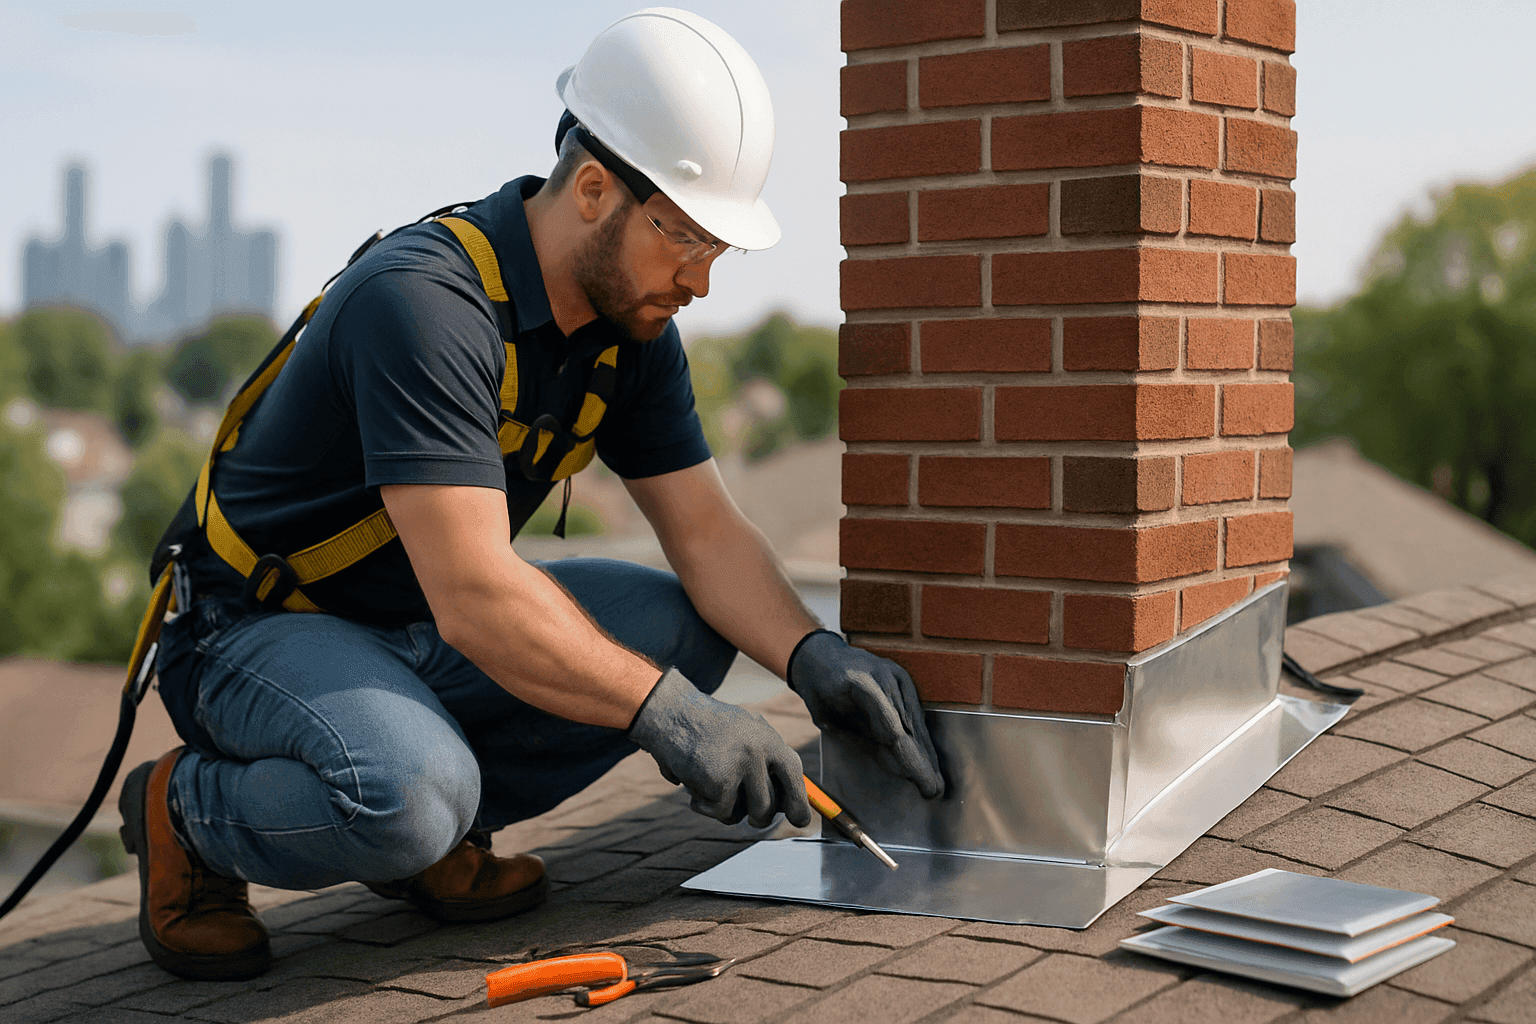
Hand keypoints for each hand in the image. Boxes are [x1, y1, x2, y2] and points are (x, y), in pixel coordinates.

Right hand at [627, 668, 811, 828]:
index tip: (799, 820)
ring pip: (751, 813)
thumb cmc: (705, 728)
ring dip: (731, 812)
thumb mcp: (743, 735)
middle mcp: (761, 751)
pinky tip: (694, 783)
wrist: (671, 715)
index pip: (795, 774)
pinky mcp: (721, 781)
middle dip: (761, 818)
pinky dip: (705, 805)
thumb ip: (764, 760)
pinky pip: (722, 812)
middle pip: (773, 804)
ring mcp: (742, 766)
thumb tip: (785, 803)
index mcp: (769, 738)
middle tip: (752, 819)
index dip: (799, 802)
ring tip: (713, 790)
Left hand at [787, 630, 943, 797]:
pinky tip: (929, 757)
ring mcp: (895, 674)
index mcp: (858, 684)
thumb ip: (859, 737)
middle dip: (922, 760)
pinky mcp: (903, 677)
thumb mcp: (827, 718)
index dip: (908, 756)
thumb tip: (893, 763)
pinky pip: (914, 711)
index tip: (919, 779)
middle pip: (909, 726)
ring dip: (926, 751)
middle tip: (934, 790)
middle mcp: (882, 676)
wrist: (819, 654)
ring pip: (915, 721)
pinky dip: (921, 736)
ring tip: (936, 780)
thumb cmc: (818, 690)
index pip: (891, 728)